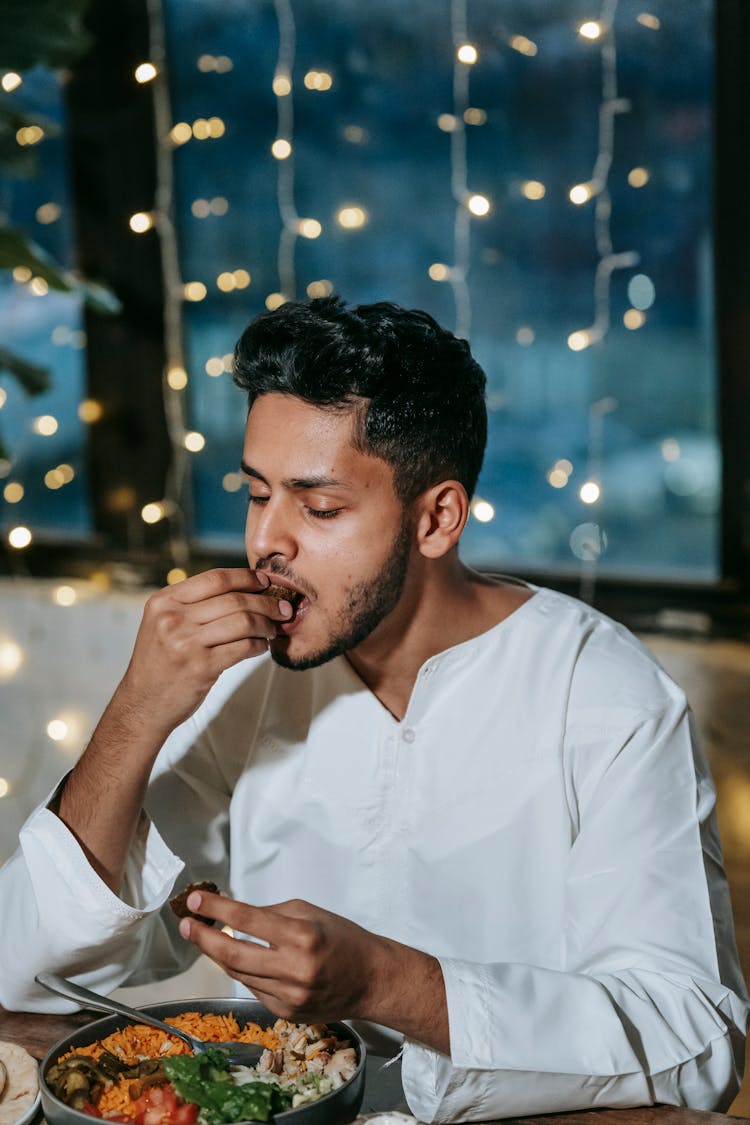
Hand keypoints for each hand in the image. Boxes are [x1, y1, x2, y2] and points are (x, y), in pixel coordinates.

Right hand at [119, 568, 291, 737]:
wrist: (143, 703)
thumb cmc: (160, 661)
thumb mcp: (163, 623)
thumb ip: (192, 604)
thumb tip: (241, 587)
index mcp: (164, 601)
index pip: (215, 578)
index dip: (246, 577)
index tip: (265, 582)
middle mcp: (172, 618)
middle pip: (234, 599)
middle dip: (266, 602)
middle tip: (283, 607)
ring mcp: (186, 642)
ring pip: (244, 621)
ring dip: (267, 624)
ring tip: (274, 629)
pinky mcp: (201, 667)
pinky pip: (244, 647)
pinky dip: (260, 645)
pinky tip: (262, 647)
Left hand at [177, 890, 449, 1051]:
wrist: (372, 980)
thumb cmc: (343, 939)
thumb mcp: (310, 913)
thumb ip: (272, 915)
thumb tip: (234, 915)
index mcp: (302, 936)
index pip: (248, 919)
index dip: (216, 908)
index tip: (196, 899)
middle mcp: (294, 969)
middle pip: (233, 953)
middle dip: (204, 937)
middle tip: (186, 924)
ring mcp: (288, 996)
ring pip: (239, 974)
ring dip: (218, 955)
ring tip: (204, 937)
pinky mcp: (286, 1013)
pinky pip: (253, 989)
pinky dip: (242, 972)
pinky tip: (236, 959)